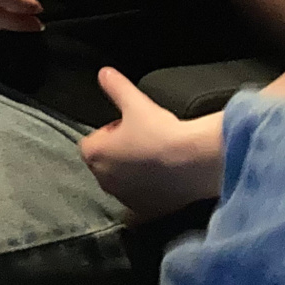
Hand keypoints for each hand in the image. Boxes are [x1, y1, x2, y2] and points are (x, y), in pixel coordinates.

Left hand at [79, 68, 223, 218]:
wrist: (193, 162)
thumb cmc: (159, 131)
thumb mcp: (135, 102)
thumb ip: (116, 86)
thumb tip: (104, 72)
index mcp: (94, 155)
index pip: (91, 142)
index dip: (108, 133)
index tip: (127, 128)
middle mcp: (103, 180)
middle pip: (104, 164)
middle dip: (118, 154)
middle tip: (143, 141)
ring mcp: (124, 198)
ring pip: (122, 183)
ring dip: (132, 174)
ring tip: (156, 159)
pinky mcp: (146, 211)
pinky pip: (140, 203)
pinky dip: (147, 195)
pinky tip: (163, 183)